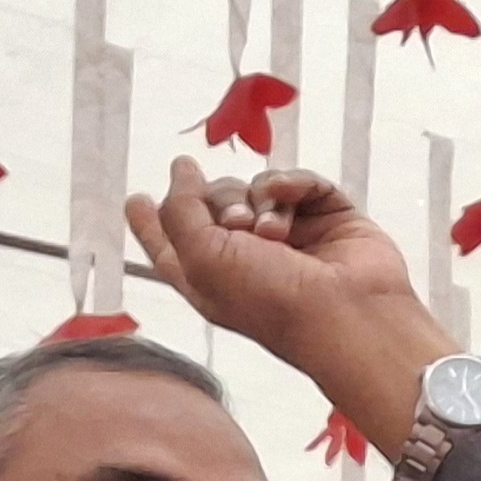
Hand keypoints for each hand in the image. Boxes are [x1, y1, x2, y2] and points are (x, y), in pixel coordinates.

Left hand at [126, 157, 458, 453]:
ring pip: (256, 187)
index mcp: (209, 277)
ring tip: (273, 234)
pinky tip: (291, 197)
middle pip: (213, 199)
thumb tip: (180, 166)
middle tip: (237, 225)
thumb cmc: (270, 300)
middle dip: (220, 201)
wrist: (345, 313)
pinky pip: (298, 181)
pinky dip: (292, 184)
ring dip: (259, 201)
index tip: (135, 199)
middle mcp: (246, 257)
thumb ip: (180, 208)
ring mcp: (290, 235)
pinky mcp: (326, 217)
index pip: (171, 242)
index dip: (151, 221)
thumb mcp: (202, 258)